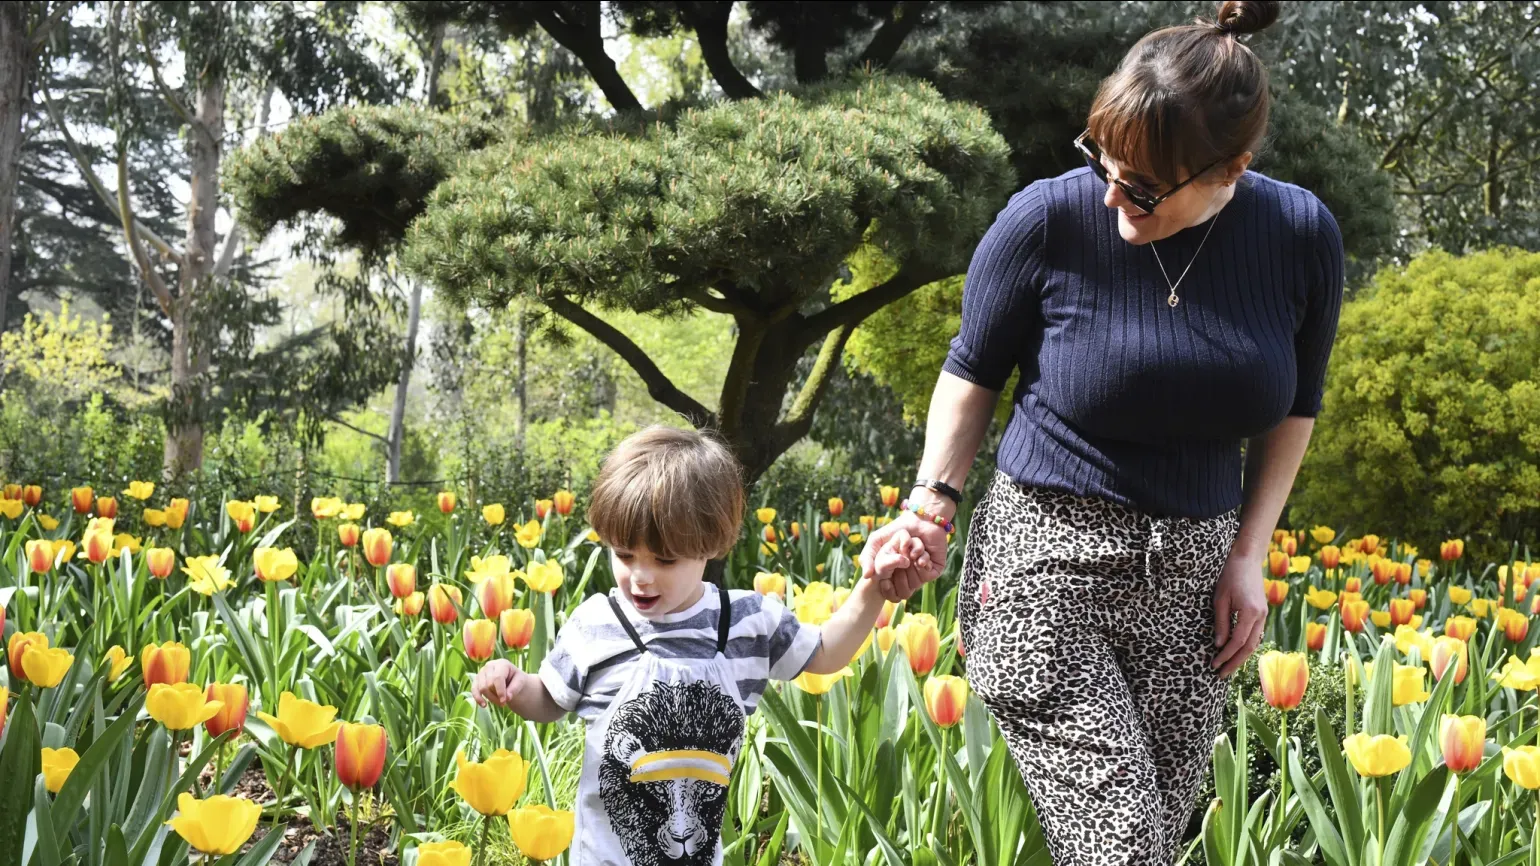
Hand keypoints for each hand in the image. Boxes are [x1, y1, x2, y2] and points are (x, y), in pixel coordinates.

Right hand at [472, 659, 519, 707]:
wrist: (511, 680)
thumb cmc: (516, 679)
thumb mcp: (520, 682)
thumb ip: (514, 689)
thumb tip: (506, 698)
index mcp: (502, 663)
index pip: (498, 678)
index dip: (500, 691)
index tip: (504, 702)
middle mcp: (490, 665)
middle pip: (489, 684)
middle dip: (496, 696)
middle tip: (504, 703)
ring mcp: (481, 672)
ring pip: (482, 688)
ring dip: (490, 699)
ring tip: (499, 703)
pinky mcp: (476, 679)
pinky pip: (474, 690)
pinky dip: (478, 698)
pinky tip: (484, 705)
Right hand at [860, 509, 947, 602]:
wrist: (920, 519)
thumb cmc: (897, 529)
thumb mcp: (876, 541)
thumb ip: (867, 558)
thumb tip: (866, 576)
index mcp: (895, 572)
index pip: (890, 589)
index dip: (887, 586)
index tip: (885, 580)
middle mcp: (908, 574)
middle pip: (903, 589)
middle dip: (900, 573)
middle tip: (902, 560)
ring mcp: (922, 572)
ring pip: (915, 582)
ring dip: (912, 564)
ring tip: (911, 553)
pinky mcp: (935, 568)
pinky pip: (929, 574)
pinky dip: (924, 562)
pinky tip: (923, 554)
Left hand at [1211, 545, 1266, 677]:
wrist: (1247, 559)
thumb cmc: (1229, 576)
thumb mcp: (1220, 599)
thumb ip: (1221, 622)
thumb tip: (1219, 645)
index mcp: (1251, 612)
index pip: (1238, 642)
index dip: (1226, 656)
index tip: (1214, 665)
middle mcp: (1261, 616)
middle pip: (1249, 647)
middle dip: (1234, 663)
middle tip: (1220, 675)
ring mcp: (1264, 615)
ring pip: (1254, 643)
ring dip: (1241, 657)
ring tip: (1227, 667)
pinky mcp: (1262, 613)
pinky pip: (1255, 635)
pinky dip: (1246, 646)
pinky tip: (1236, 653)